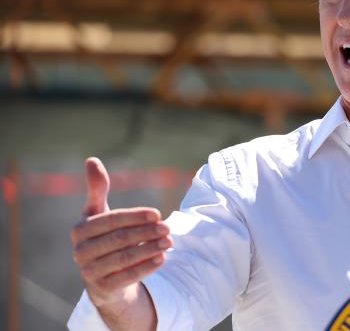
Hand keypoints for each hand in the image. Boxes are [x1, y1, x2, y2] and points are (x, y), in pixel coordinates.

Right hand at [70, 157, 171, 307]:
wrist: (104, 279)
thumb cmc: (104, 238)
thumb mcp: (99, 214)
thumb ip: (97, 189)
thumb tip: (91, 159)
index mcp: (80, 230)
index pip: (111, 220)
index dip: (135, 216)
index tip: (158, 213)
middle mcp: (80, 252)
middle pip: (119, 239)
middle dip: (147, 232)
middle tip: (169, 228)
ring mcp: (88, 272)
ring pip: (124, 258)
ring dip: (150, 248)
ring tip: (170, 241)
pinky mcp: (102, 290)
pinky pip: (127, 277)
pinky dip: (147, 267)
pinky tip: (162, 258)